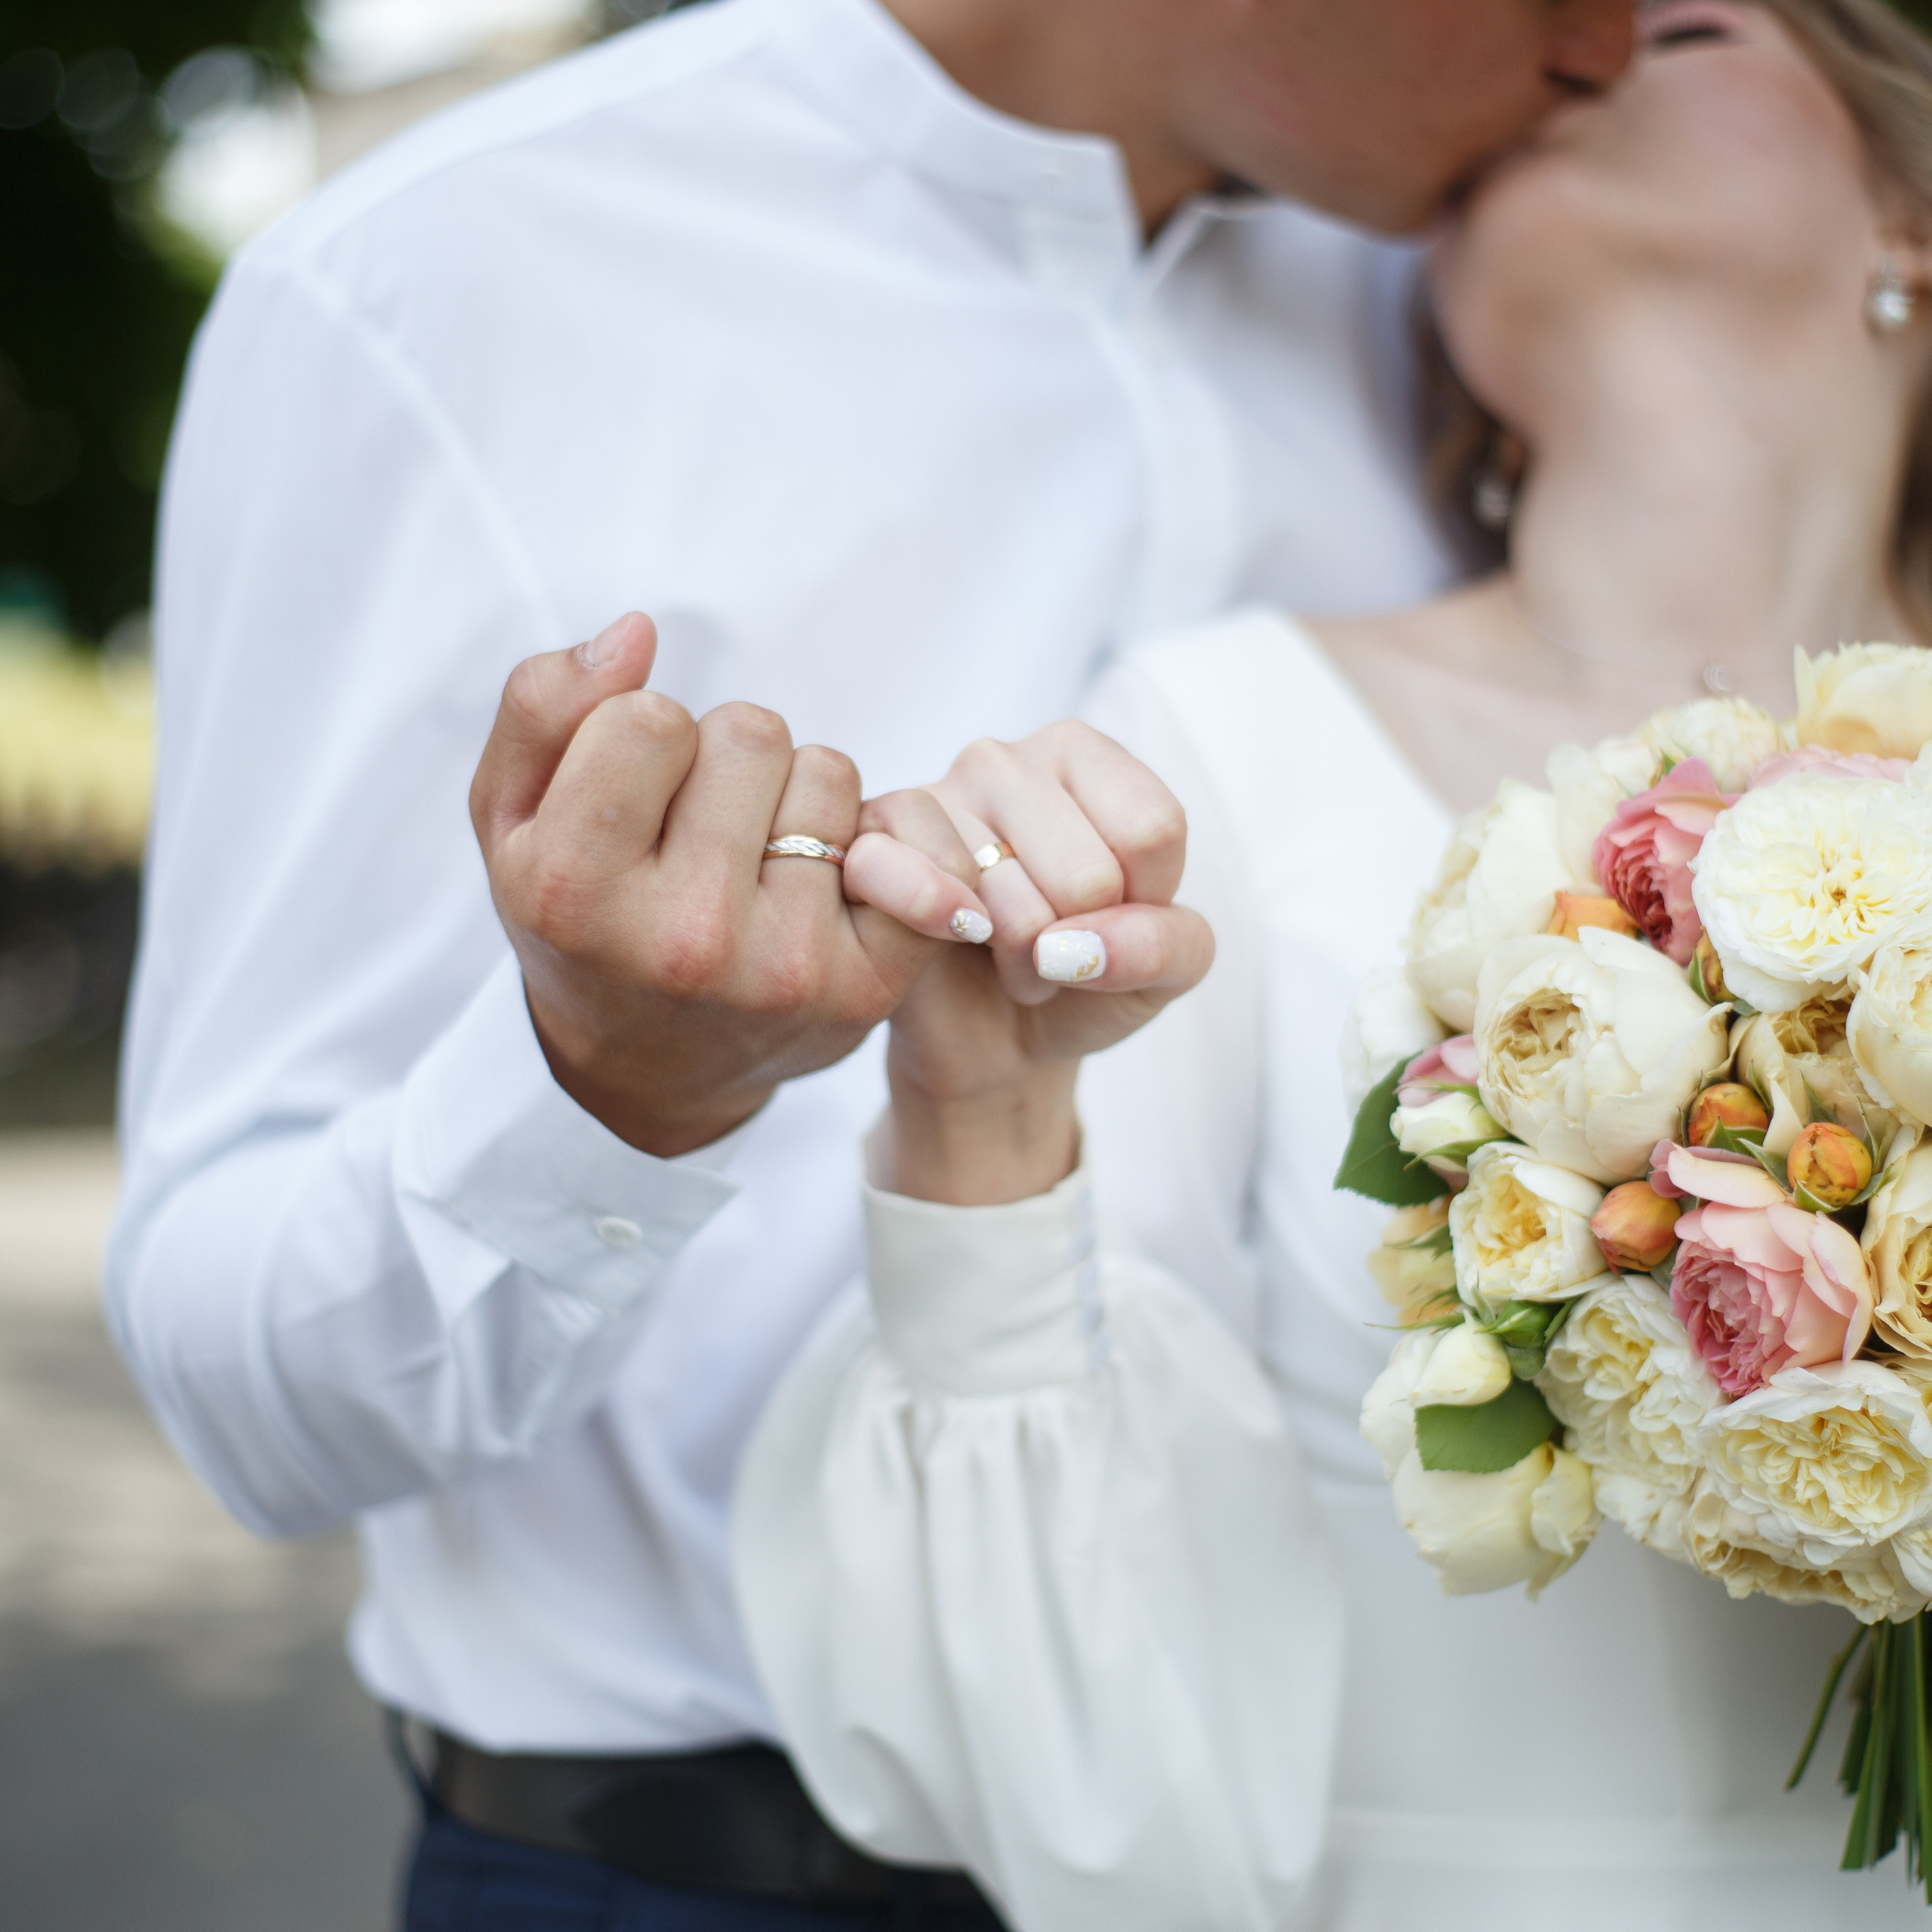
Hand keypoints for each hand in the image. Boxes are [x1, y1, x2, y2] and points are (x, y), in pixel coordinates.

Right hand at [470, 613, 996, 1155]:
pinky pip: (901, 836)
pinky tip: (816, 883)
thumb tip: (638, 631)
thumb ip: (545, 708)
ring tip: (751, 858)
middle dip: (725, 758)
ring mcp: (783, 969)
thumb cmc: (579, 920)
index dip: (644, 733)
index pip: (652, 719)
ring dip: (794, 793)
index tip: (634, 790)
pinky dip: (866, 840)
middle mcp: (683, 940)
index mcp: (577, 893)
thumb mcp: (512, 818)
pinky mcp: (865, 986)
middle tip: (697, 827)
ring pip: (828, 772)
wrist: (647, 1072)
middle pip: (753, 732)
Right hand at [842, 724, 1213, 1203]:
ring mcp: (934, 798)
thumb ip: (1165, 943)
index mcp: (1086, 759)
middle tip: (1051, 944)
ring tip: (1006, 952)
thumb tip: (1083, 947)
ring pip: (1014, 904)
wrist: (998, 1039)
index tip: (1113, 915)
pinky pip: (921, 891)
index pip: (1152, 829)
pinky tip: (947, 941)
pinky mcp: (871, 847)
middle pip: (1089, 875)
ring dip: (1019, 962)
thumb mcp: (1172, 965)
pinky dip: (951, 944)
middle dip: (1076, 942)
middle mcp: (1007, 762)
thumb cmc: (1087, 975)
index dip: (1143, 905)